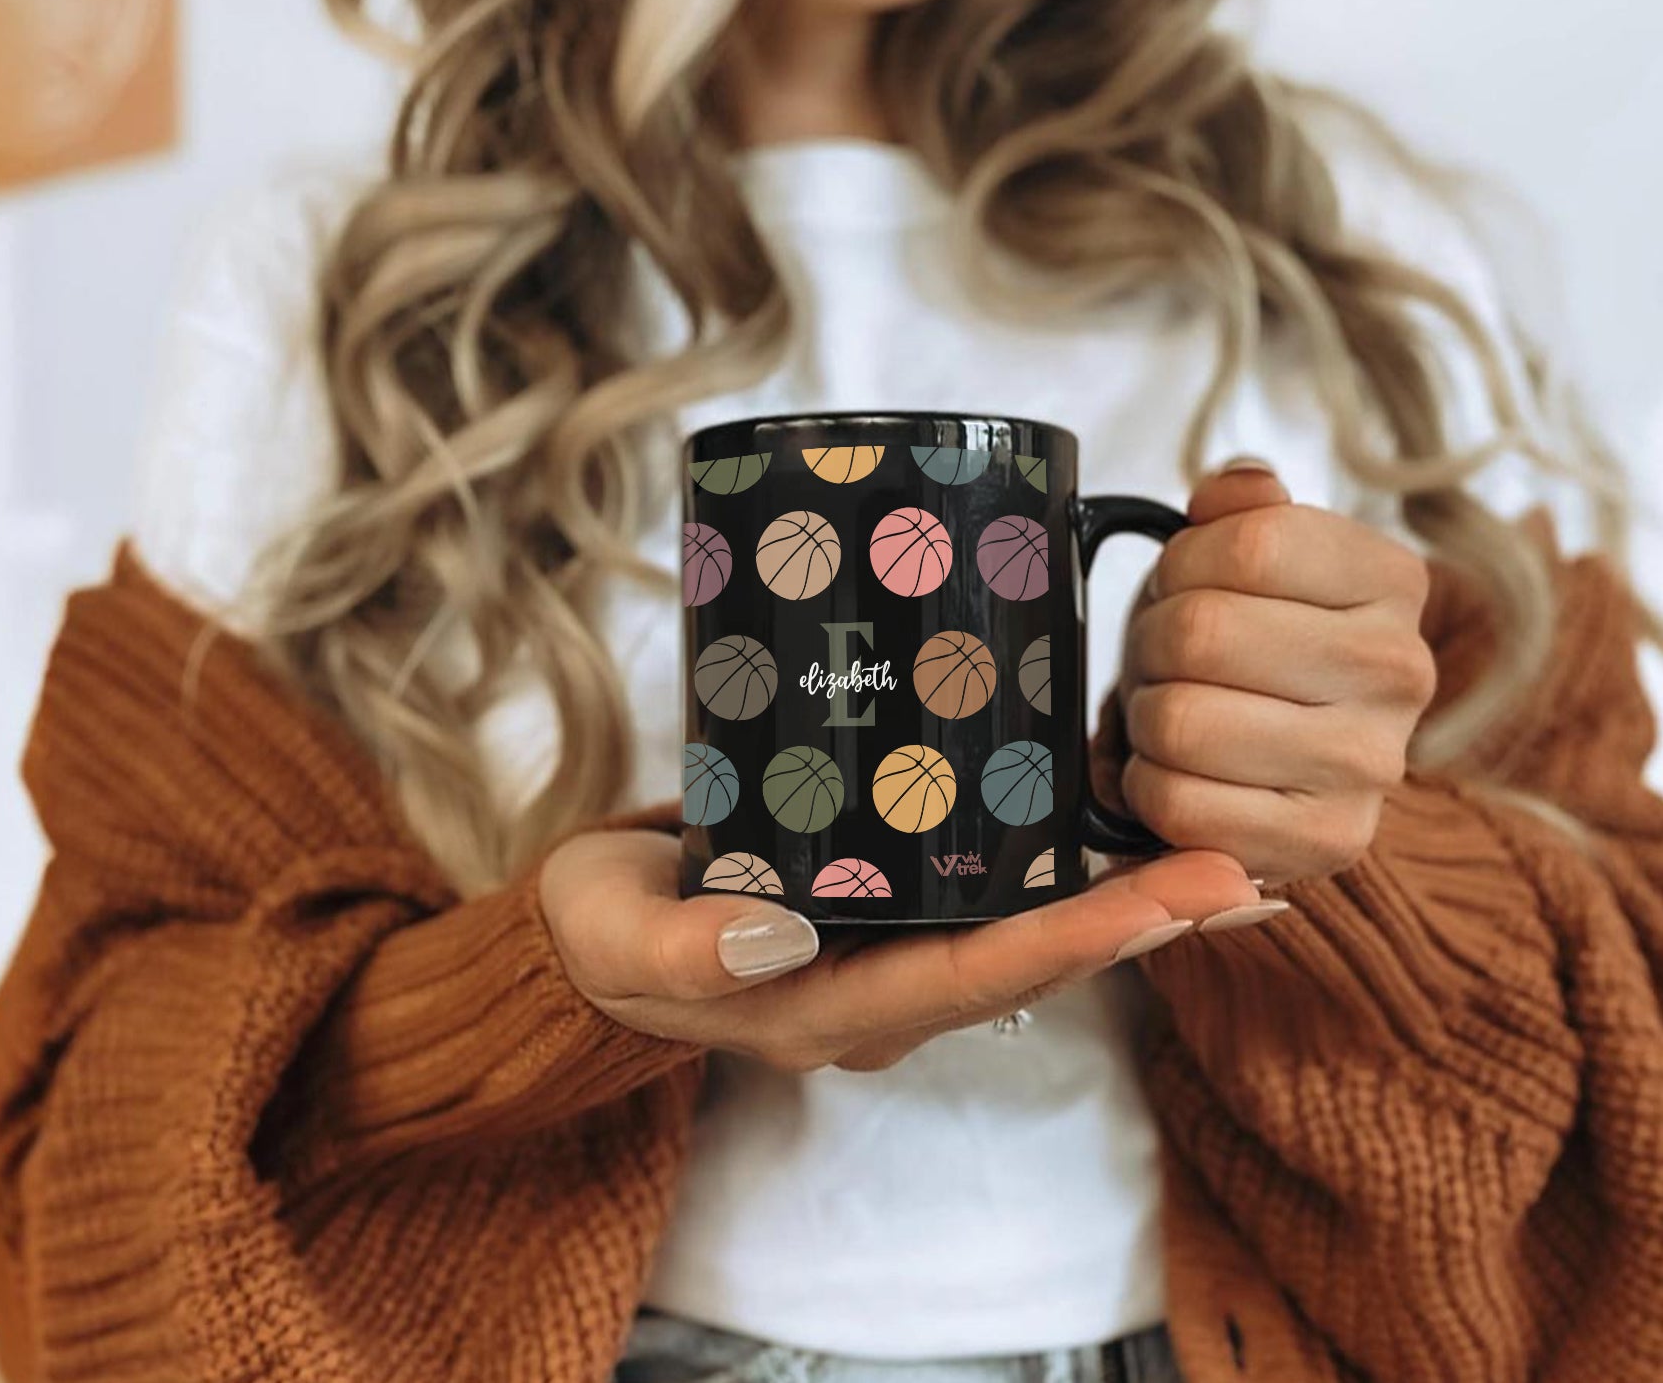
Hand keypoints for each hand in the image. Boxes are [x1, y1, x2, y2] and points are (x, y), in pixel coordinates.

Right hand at [539, 823, 1262, 1072]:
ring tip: (1231, 863)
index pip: (970, 981)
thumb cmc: (602, 932)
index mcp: (825, 1011)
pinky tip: (1131, 830)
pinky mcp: (887, 905)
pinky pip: (997, 896)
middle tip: (1245, 877)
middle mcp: (879, 994)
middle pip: (1031, 965)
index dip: (1075, 942)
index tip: (1171, 902)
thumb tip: (779, 942)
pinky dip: (1072, 870)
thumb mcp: (616, 938)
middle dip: (1139, 924)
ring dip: (1129, 902)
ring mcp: (888, 954)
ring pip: (1030, 934)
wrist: (597, 926)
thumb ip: (685, 952)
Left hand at [1118, 461, 1436, 886]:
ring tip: (1174, 714)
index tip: (1185, 586)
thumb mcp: (1243, 556)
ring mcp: (1373, 765)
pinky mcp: (1328, 843)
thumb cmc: (1243, 645)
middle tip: (1165, 660)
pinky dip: (1147, 785)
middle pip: (1201, 633)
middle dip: (1151, 644)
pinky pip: (1177, 803)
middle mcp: (1403, 670)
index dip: (1182, 565)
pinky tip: (1180, 773)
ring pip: (1181, 722)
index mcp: (1392, 579)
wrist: (1267, 762)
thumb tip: (1232, 490)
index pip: (1252, 544)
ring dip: (1146, 717)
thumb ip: (1240, 508)